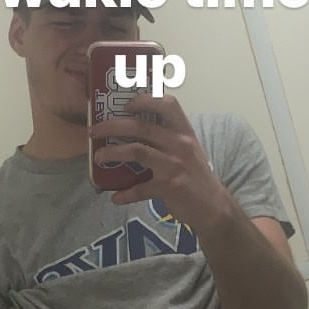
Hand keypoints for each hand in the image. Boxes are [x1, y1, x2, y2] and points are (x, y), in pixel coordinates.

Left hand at [89, 92, 231, 230]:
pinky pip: (140, 188)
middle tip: (94, 131)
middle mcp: (180, 144)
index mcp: (184, 132)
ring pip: (136, 151)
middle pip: (140, 126)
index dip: (144, 100)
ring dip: (112, 153)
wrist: (215, 208)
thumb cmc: (197, 176)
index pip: (167, 105)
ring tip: (98, 158)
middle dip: (111, 126)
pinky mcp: (169, 187)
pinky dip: (125, 194)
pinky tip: (116, 197)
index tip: (125, 105)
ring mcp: (174, 165)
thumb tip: (133, 132)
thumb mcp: (188, 151)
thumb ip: (167, 140)